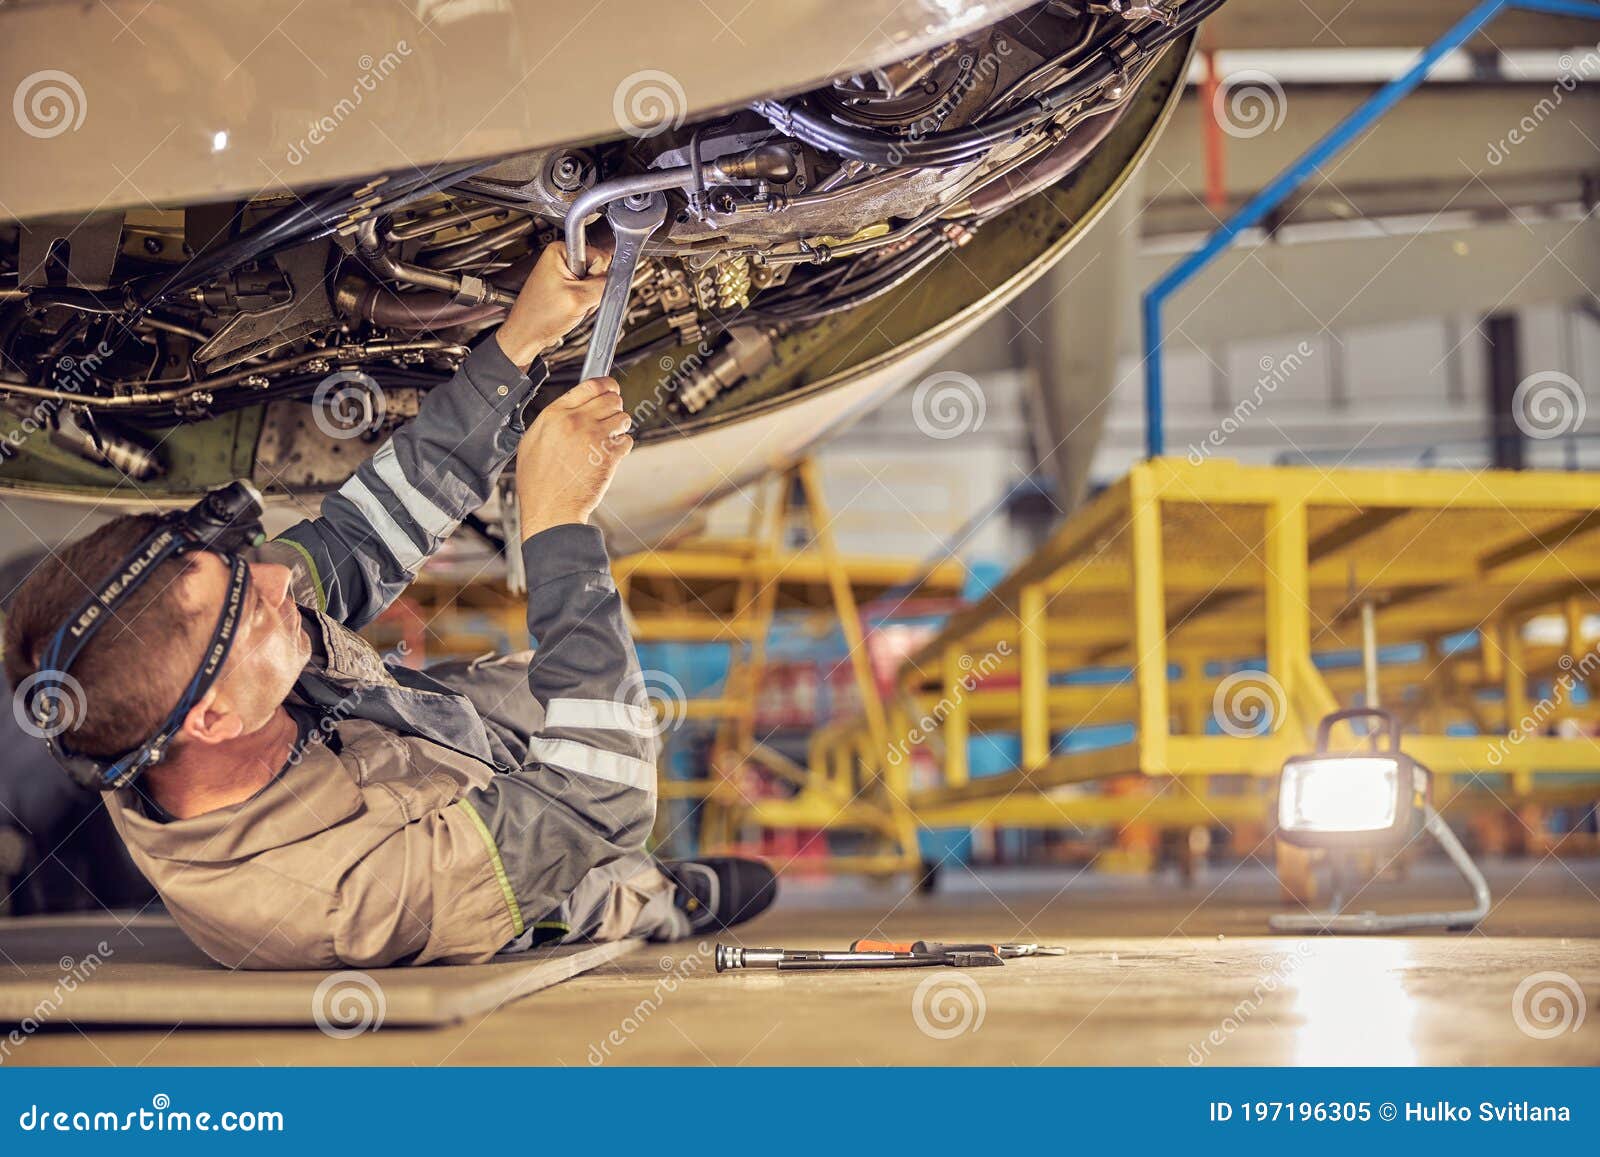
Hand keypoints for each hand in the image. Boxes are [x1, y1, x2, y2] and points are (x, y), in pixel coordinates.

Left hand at [495, 237, 613, 370]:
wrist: (527, 335)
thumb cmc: (540, 317)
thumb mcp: (578, 299)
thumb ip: (602, 285)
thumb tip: (619, 277)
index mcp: (560, 251)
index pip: (600, 256)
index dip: (597, 276)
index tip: (585, 288)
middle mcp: (562, 258)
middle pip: (599, 270)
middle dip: (593, 289)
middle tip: (577, 301)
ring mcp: (564, 273)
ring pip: (595, 283)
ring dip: (589, 299)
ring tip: (571, 306)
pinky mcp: (566, 286)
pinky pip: (588, 293)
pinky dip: (585, 303)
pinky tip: (572, 308)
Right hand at [515, 377, 632, 538]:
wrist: (551, 508)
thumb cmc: (538, 480)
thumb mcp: (532, 441)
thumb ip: (552, 419)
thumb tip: (571, 406)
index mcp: (555, 414)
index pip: (590, 385)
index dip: (605, 384)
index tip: (610, 387)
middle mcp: (576, 421)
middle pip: (611, 398)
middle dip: (614, 406)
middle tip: (609, 417)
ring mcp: (594, 437)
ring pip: (623, 417)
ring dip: (619, 426)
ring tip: (608, 437)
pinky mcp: (609, 455)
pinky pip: (626, 440)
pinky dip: (621, 447)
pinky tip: (608, 455)